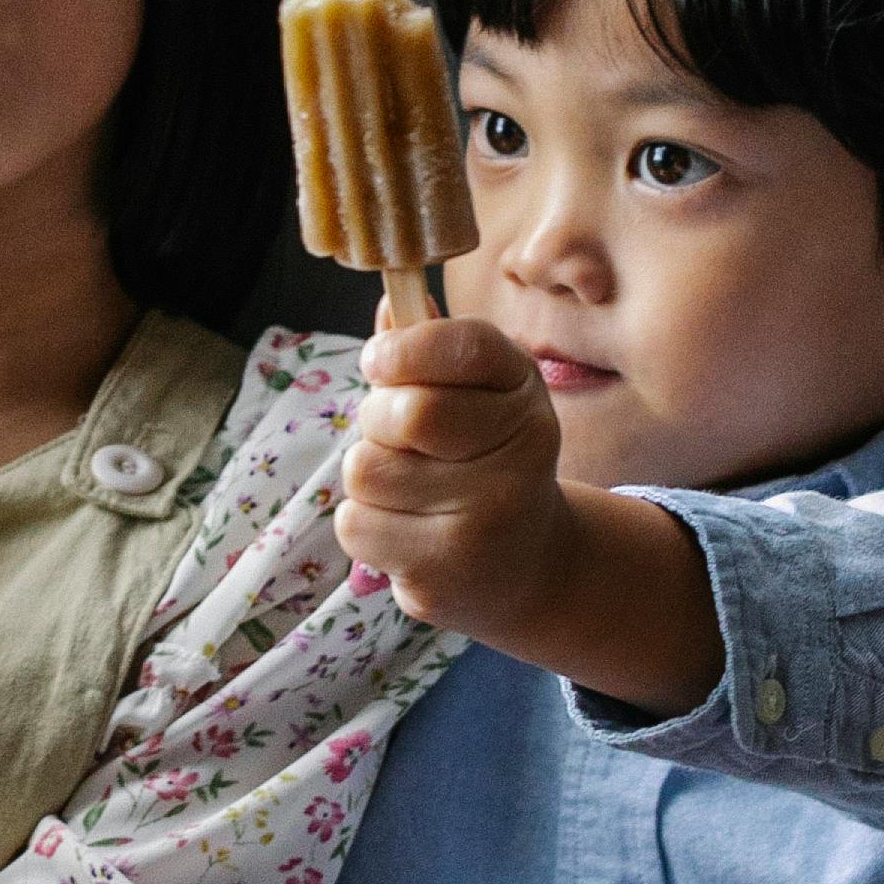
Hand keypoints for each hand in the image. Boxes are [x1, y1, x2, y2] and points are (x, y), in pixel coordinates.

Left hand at [338, 317, 723, 712]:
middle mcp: (520, 459)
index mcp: (526, 396)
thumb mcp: (479, 395)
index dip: (405, 347)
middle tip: (397, 437)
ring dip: (369, 475)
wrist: (526, 566)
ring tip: (408, 489)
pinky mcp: (443, 575)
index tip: (380, 360)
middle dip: (378, 418)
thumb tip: (387, 307)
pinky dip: (366, 525)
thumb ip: (431, 350)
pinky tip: (407, 532)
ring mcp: (485, 523)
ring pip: (366, 470)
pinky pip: (357, 525)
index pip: (464, 346)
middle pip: (407, 413)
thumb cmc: (485, 460)